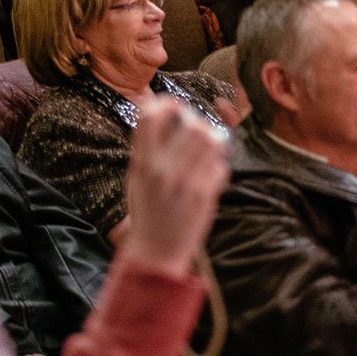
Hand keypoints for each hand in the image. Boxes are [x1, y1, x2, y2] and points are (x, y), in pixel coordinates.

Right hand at [117, 97, 229, 275]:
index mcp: (142, 164)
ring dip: (212, 140)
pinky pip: (220, 166)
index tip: (174, 106)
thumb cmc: (146, 213)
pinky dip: (218, 166)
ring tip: (206, 149)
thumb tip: (153, 110)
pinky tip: (209, 174)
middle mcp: (163, 170)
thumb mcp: (136, 178)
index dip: (165, 103)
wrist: (155, 253)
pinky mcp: (205, 196)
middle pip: (190, 125)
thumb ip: (145, 148)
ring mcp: (186, 182)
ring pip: (211, 141)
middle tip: (195, 132)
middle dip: (197, 123)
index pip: (151, 117)